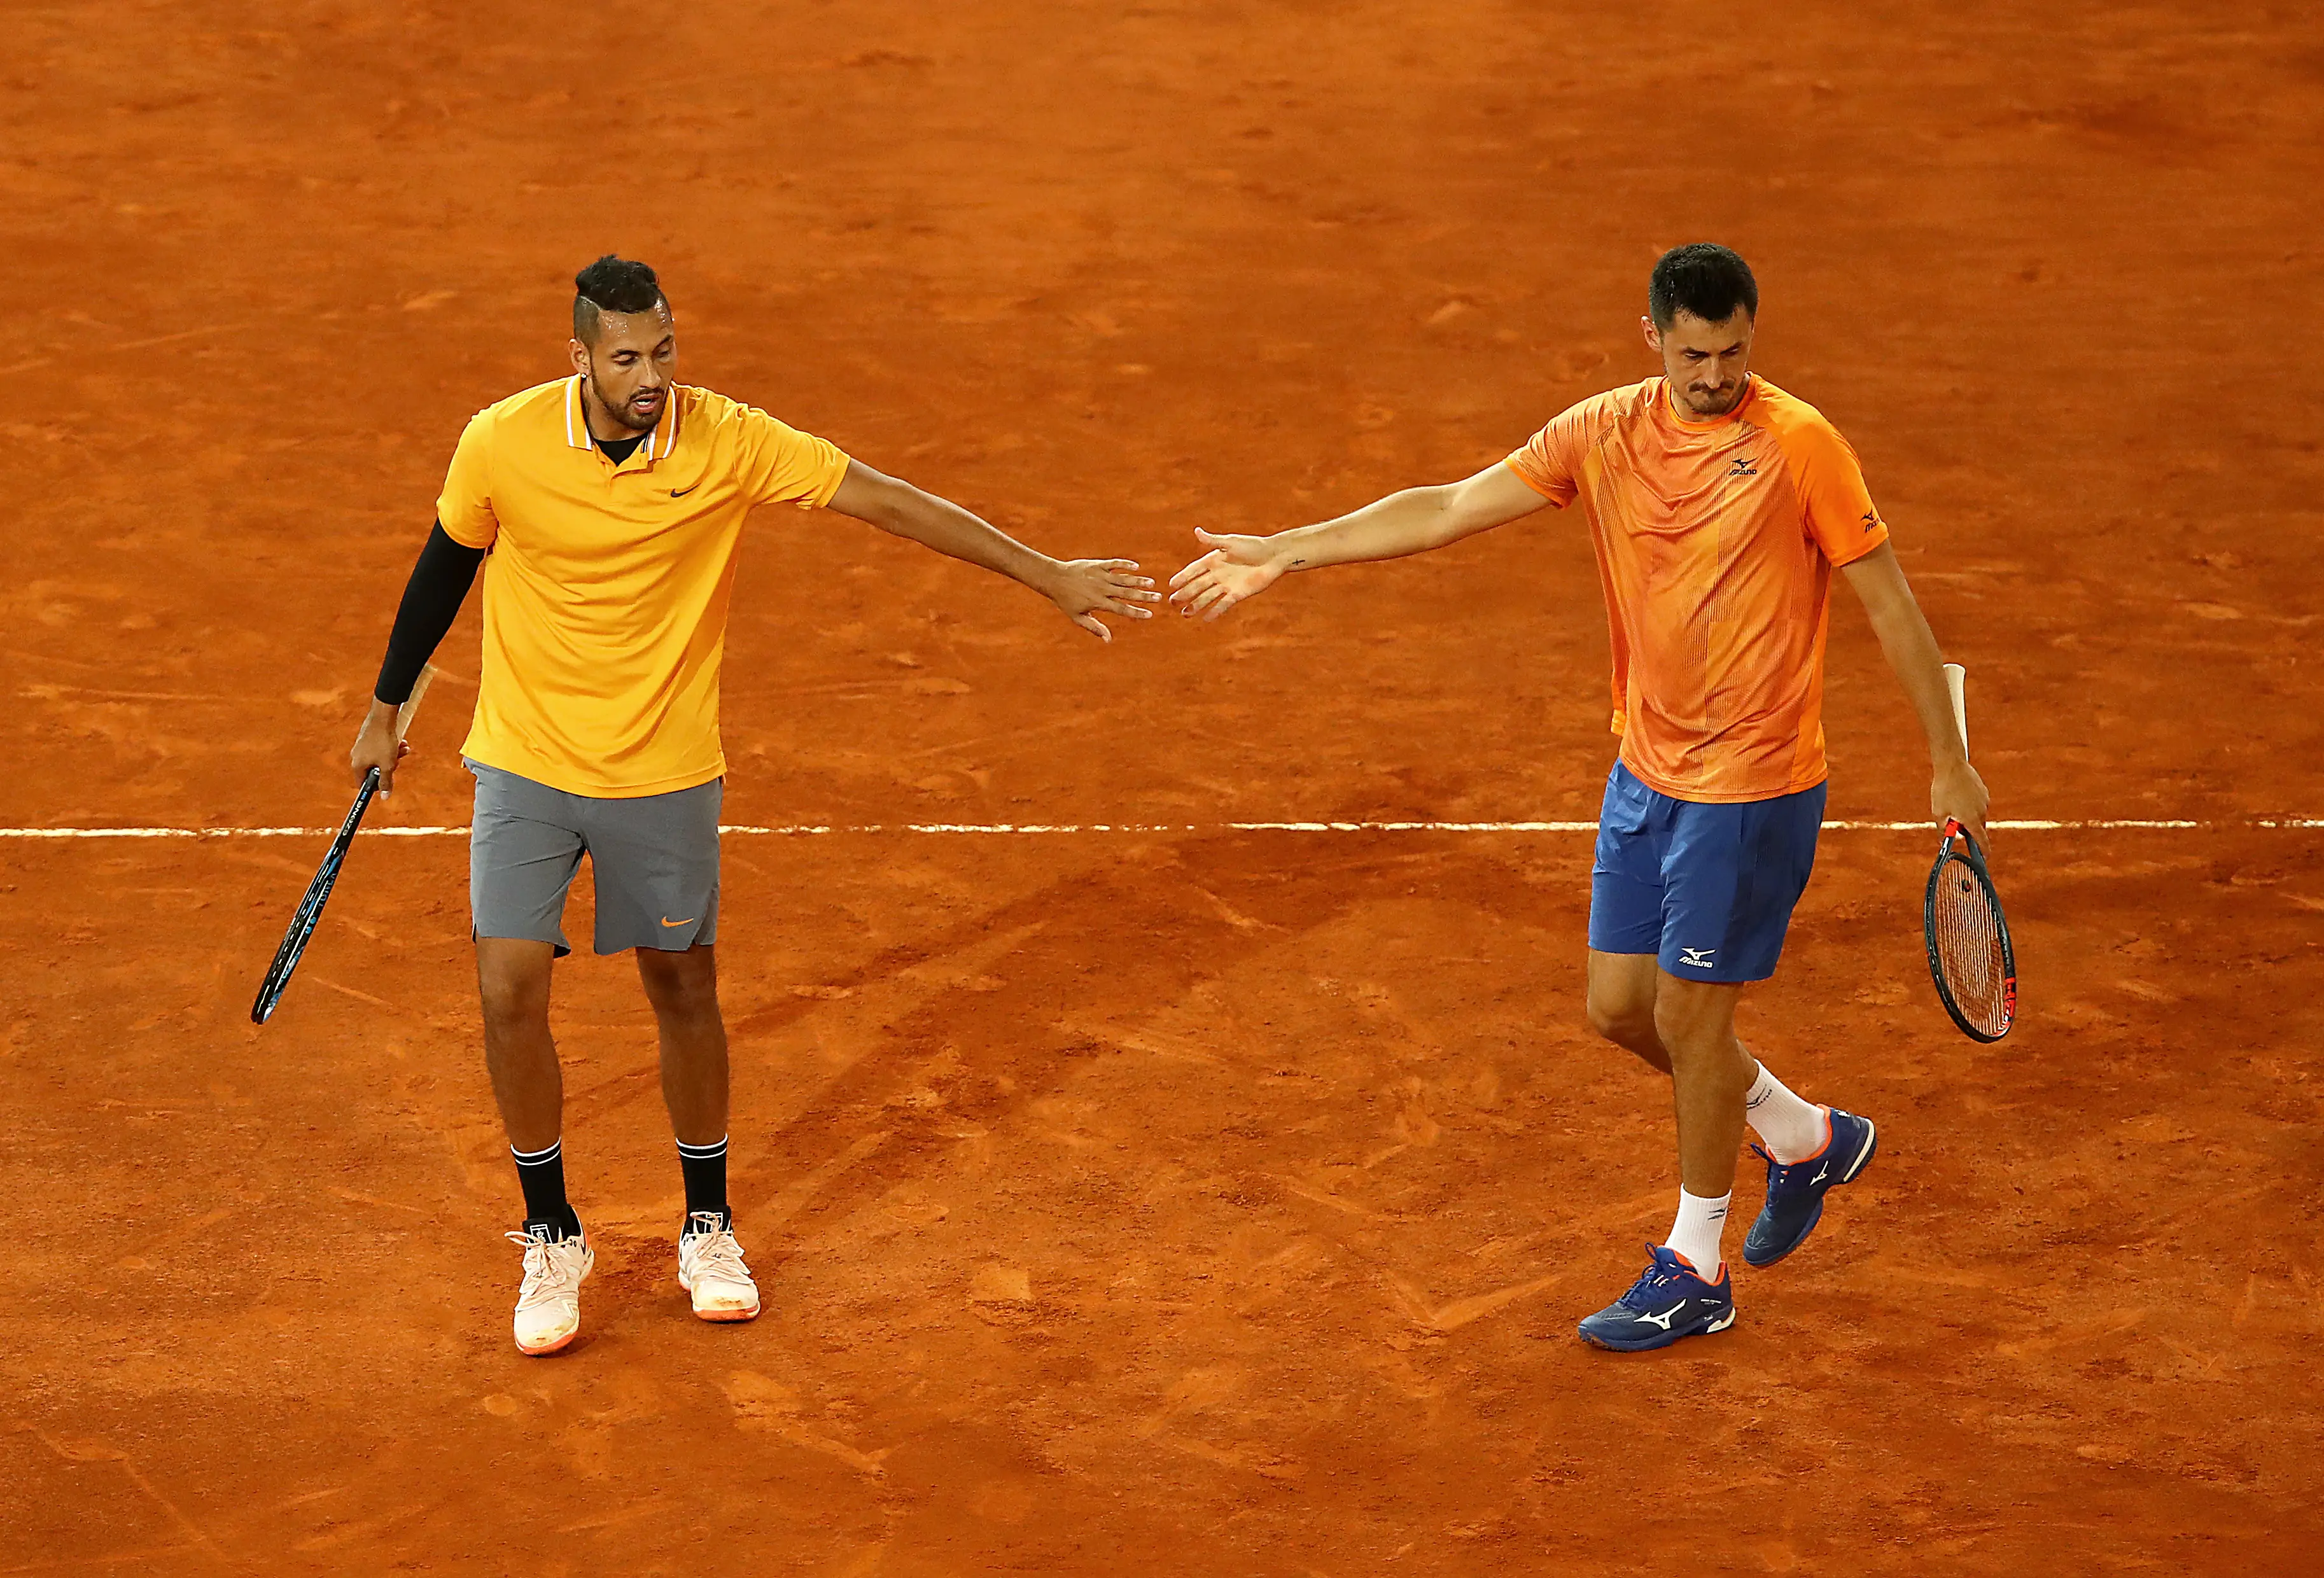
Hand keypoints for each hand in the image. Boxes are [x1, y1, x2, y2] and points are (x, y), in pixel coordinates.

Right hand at [349, 699, 409, 794]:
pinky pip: (380, 748)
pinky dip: (391, 747)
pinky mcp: (368, 738)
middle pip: (374, 770)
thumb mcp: (388, 765)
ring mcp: (362, 746)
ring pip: (380, 758)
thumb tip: (384, 797)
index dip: (376, 786)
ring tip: (403, 749)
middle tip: (397, 762)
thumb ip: (386, 781)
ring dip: (394, 756)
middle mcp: (356, 756)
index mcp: (357, 766)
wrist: (383, 716)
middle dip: (389, 767)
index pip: (363, 784)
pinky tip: (402, 742)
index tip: (387, 783)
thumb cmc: (384, 742)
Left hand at [1043, 559, 1158, 641]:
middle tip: (1158, 597)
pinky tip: (1136, 567)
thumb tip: (1108, 640)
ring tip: (1151, 583)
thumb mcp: (1077, 617)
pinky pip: (1114, 564)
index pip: (1122, 609)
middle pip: (1127, 593)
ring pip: (1123, 578)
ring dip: (1138, 580)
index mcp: (1099, 602)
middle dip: (1144, 596)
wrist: (1054, 578)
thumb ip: (1094, 627)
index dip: (1136, 612)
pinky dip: (1125, 564)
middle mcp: (1102, 589)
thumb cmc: (1065, 600)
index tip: (1149, 614)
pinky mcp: (1097, 565)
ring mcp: (1100, 575)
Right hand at [1167, 528, 1288, 619]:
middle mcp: (1218, 574)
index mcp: (1214, 560)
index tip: (1171, 584)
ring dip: (1196, 605)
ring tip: (1185, 614)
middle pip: (1198, 586)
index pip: (1194, 570)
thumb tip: (1196, 531)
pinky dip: (1215, 611)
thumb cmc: (1254, 546)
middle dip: (1185, 594)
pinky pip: (1224, 604)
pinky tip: (1205, 618)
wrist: (1274, 556)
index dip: (1183, 577)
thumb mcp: (1231, 542)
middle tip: (1173, 602)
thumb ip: (1213, 541)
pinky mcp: (1238, 594)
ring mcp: (1227, 585)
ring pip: (1208, 597)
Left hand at [1932, 757, 1990, 853]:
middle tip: (1952, 822)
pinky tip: (1957, 794)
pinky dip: (1969, 804)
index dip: (1983, 851)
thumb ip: (1943, 830)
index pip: (1981, 841)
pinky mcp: (1984, 792)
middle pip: (1977, 828)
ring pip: (1977, 815)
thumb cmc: (1943, 790)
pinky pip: (1977, 803)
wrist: (1951, 765)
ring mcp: (1984, 801)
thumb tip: (1943, 841)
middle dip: (1967, 829)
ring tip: (1951, 803)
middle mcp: (1982, 812)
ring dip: (1967, 815)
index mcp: (1972, 820)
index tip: (1984, 858)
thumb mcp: (1938, 813)